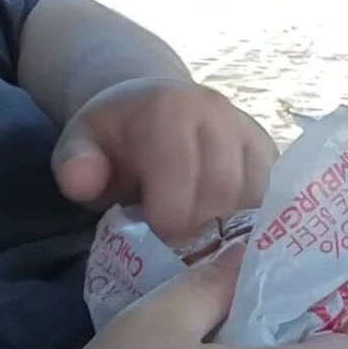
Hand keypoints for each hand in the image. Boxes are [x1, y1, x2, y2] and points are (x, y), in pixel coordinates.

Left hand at [51, 78, 278, 241]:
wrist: (149, 101)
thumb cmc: (114, 137)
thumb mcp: (80, 145)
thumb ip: (75, 165)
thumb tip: (82, 181)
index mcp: (168, 108)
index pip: (180, 177)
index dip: (167, 220)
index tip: (152, 239)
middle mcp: (216, 112)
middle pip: (222, 189)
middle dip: (199, 229)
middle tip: (176, 247)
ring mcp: (247, 129)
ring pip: (254, 196)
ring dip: (229, 229)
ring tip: (199, 240)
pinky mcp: (268, 150)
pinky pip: (273, 196)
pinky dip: (252, 223)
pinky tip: (226, 235)